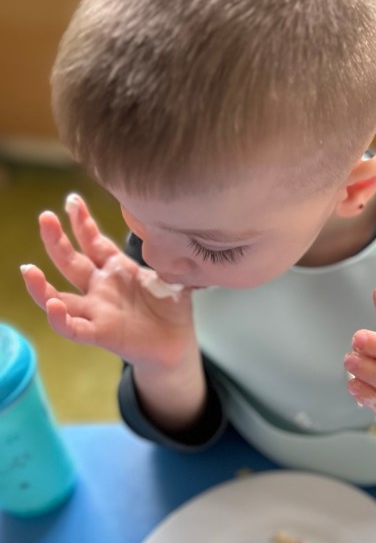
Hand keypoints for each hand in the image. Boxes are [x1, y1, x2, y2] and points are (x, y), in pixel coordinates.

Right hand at [21, 193, 195, 367]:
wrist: (177, 342)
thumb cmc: (170, 307)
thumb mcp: (171, 276)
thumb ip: (170, 256)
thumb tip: (179, 232)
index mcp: (116, 269)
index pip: (93, 242)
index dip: (82, 223)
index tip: (73, 200)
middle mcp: (100, 287)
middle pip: (71, 262)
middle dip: (56, 239)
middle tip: (45, 217)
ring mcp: (98, 310)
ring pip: (60, 298)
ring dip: (42, 286)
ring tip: (28, 269)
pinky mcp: (101, 333)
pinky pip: (73, 328)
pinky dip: (60, 319)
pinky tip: (52, 306)